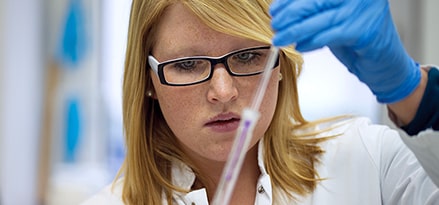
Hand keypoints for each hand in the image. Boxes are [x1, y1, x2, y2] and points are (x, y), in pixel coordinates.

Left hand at [270, 0, 420, 102]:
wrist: (386, 63)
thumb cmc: (360, 37)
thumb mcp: (334, 16)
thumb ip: (314, 10)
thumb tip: (283, 9)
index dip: (291, 0)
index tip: (275, 9)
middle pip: (315, 1)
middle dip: (290, 14)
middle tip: (275, 25)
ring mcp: (363, 10)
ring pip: (319, 19)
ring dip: (295, 31)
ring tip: (280, 39)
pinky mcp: (363, 30)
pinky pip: (328, 36)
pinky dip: (311, 42)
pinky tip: (299, 47)